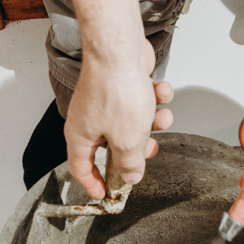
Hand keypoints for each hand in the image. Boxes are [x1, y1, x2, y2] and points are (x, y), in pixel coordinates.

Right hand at [65, 39, 173, 199]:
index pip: (81, 169)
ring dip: (152, 121)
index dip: (93, 184)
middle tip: (148, 150)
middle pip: (112, 147)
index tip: (106, 194)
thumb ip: (129, 164)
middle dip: (135, 149)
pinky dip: (153, 98)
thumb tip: (130, 178)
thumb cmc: (115, 90)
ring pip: (131, 124)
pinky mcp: (120, 86)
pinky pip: (139, 101)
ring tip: (162, 116)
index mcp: (81, 137)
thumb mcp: (127, 140)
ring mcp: (104, 102)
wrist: (120, 48)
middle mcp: (89, 120)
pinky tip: (160, 91)